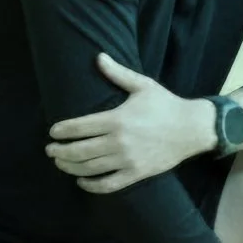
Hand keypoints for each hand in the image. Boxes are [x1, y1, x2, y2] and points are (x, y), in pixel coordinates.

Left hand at [45, 53, 213, 193]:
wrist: (192, 129)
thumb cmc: (165, 105)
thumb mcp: (142, 86)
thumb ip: (117, 73)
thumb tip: (98, 56)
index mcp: (117, 119)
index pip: (79, 127)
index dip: (62, 131)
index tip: (53, 132)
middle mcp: (119, 142)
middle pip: (79, 150)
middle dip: (60, 152)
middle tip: (50, 150)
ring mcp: (127, 160)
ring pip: (90, 168)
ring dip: (70, 167)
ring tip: (60, 163)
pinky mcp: (136, 174)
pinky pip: (109, 184)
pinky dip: (91, 185)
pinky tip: (81, 181)